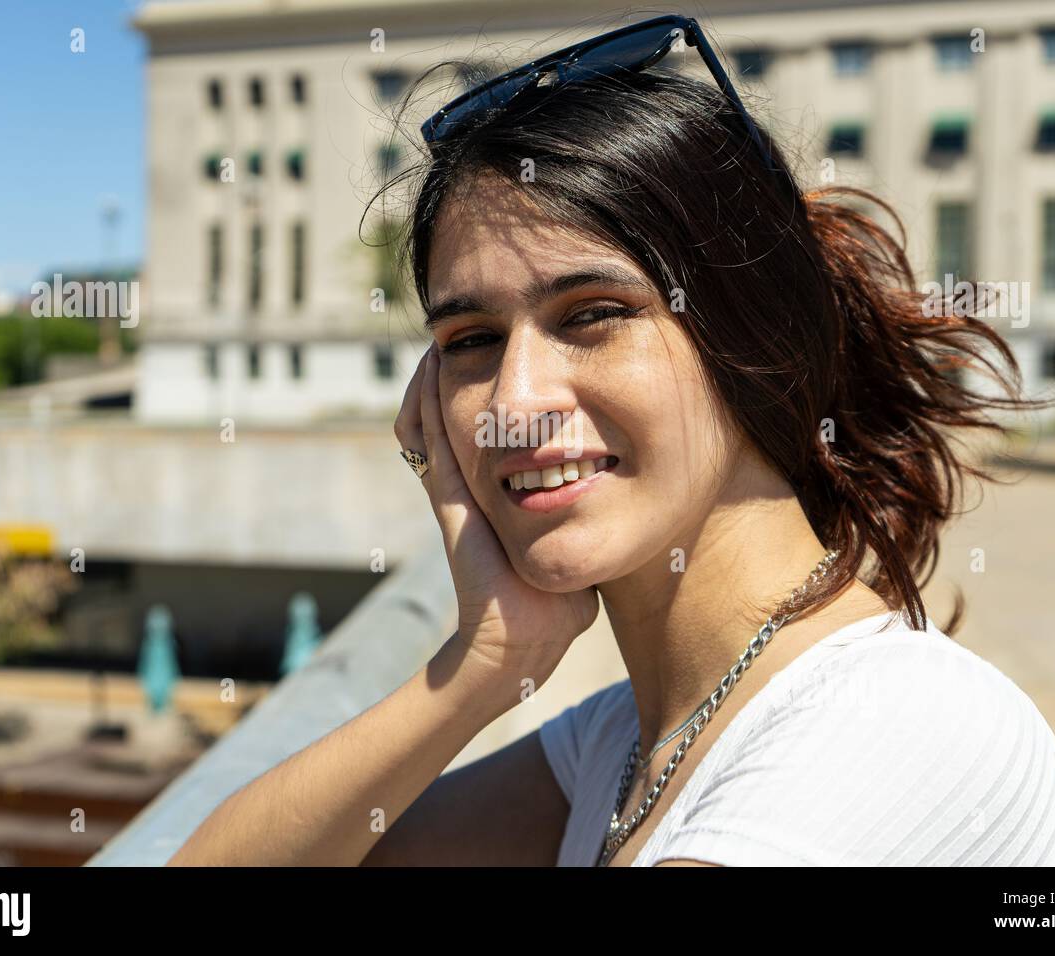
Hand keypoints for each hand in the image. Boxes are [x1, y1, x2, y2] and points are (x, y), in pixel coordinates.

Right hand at [394, 344, 599, 708]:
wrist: (526, 643)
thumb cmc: (558, 609)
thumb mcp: (581, 549)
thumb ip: (596, 525)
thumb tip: (628, 506)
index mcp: (499, 498)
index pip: (487, 434)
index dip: (487, 395)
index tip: (503, 357)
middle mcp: (472, 489)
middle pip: (451, 415)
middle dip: (458, 372)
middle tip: (462, 335)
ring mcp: (457, 493)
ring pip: (433, 418)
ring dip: (435, 377)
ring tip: (443, 337)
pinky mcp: (451, 500)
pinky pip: (431, 437)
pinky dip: (426, 399)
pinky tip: (433, 364)